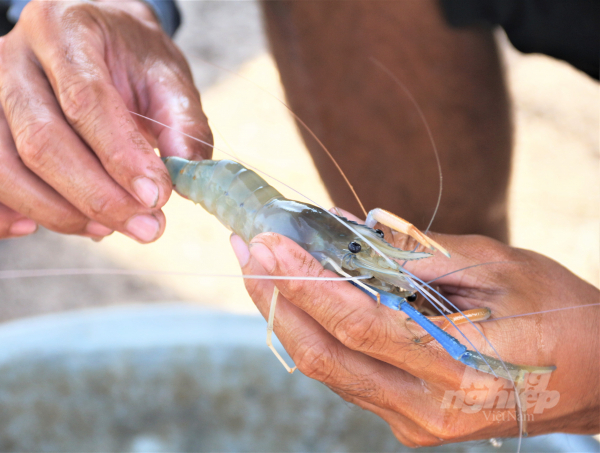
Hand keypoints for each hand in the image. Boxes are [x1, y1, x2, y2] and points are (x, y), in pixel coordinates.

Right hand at [0, 0, 211, 241]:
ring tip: (110, 228)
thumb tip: (185, 172)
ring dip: (58, 214)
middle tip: (147, 227)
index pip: (85, 100)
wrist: (91, 40)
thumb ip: (183, 120)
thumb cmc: (129, 60)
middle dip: (98, 198)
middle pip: (41, 143)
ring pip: (1, 171)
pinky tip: (32, 227)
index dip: (121, 156)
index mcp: (62, 29)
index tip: (157, 197)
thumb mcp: (168, 76)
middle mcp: (11, 60)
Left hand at [230, 216, 598, 445]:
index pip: (357, 325)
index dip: (305, 284)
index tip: (267, 244)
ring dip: (287, 318)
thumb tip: (343, 229)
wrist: (597, 376)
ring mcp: (414, 423)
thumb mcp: (492, 266)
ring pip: (328, 371)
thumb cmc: (557, 311)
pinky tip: (299, 300)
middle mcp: (426, 408)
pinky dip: (317, 336)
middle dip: (276, 301)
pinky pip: (347, 377)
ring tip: (261, 268)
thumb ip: (411, 255)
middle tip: (247, 252)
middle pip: (325, 357)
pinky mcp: (408, 421)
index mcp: (457, 367)